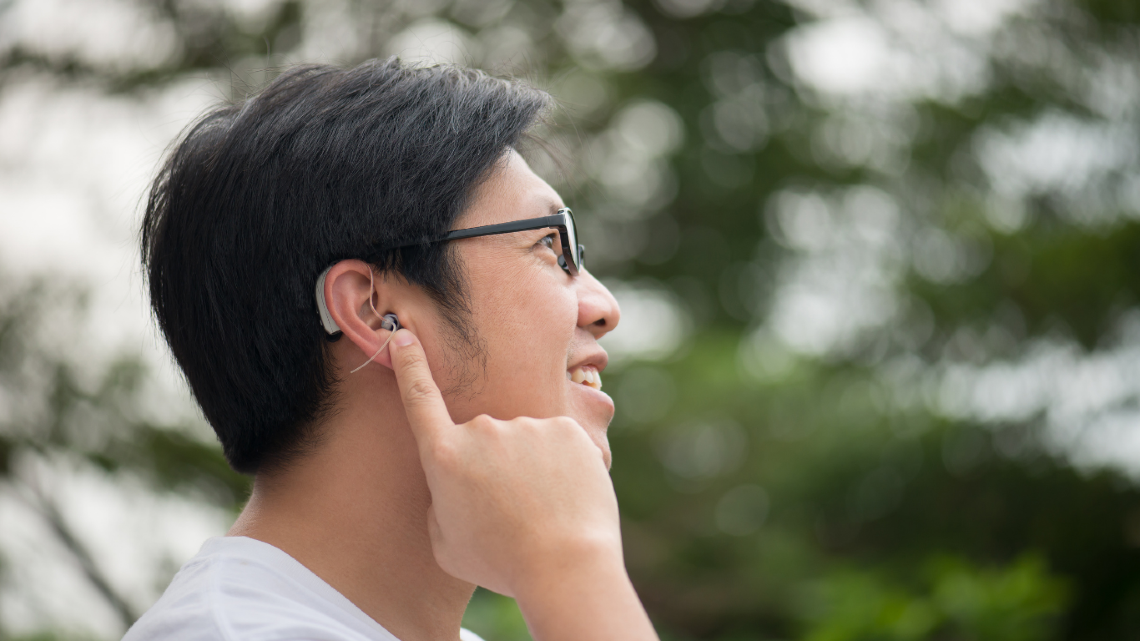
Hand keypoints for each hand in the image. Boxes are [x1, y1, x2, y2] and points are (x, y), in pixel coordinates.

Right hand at [388, 328, 622, 596]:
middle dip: (494, 467)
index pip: (419, 397)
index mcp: (444, 456)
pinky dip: (561, 466)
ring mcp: (525, 425)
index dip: (408, 365)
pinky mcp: (564, 427)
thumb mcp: (446, 543)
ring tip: (542, 511)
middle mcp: (481, 430)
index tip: (401, 334)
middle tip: (511, 513)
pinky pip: (556, 442)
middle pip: (484, 440)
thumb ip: (441, 502)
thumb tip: (453, 480)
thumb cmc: (502, 564)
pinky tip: (566, 497)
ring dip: (530, 468)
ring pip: (523, 442)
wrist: (565, 565)